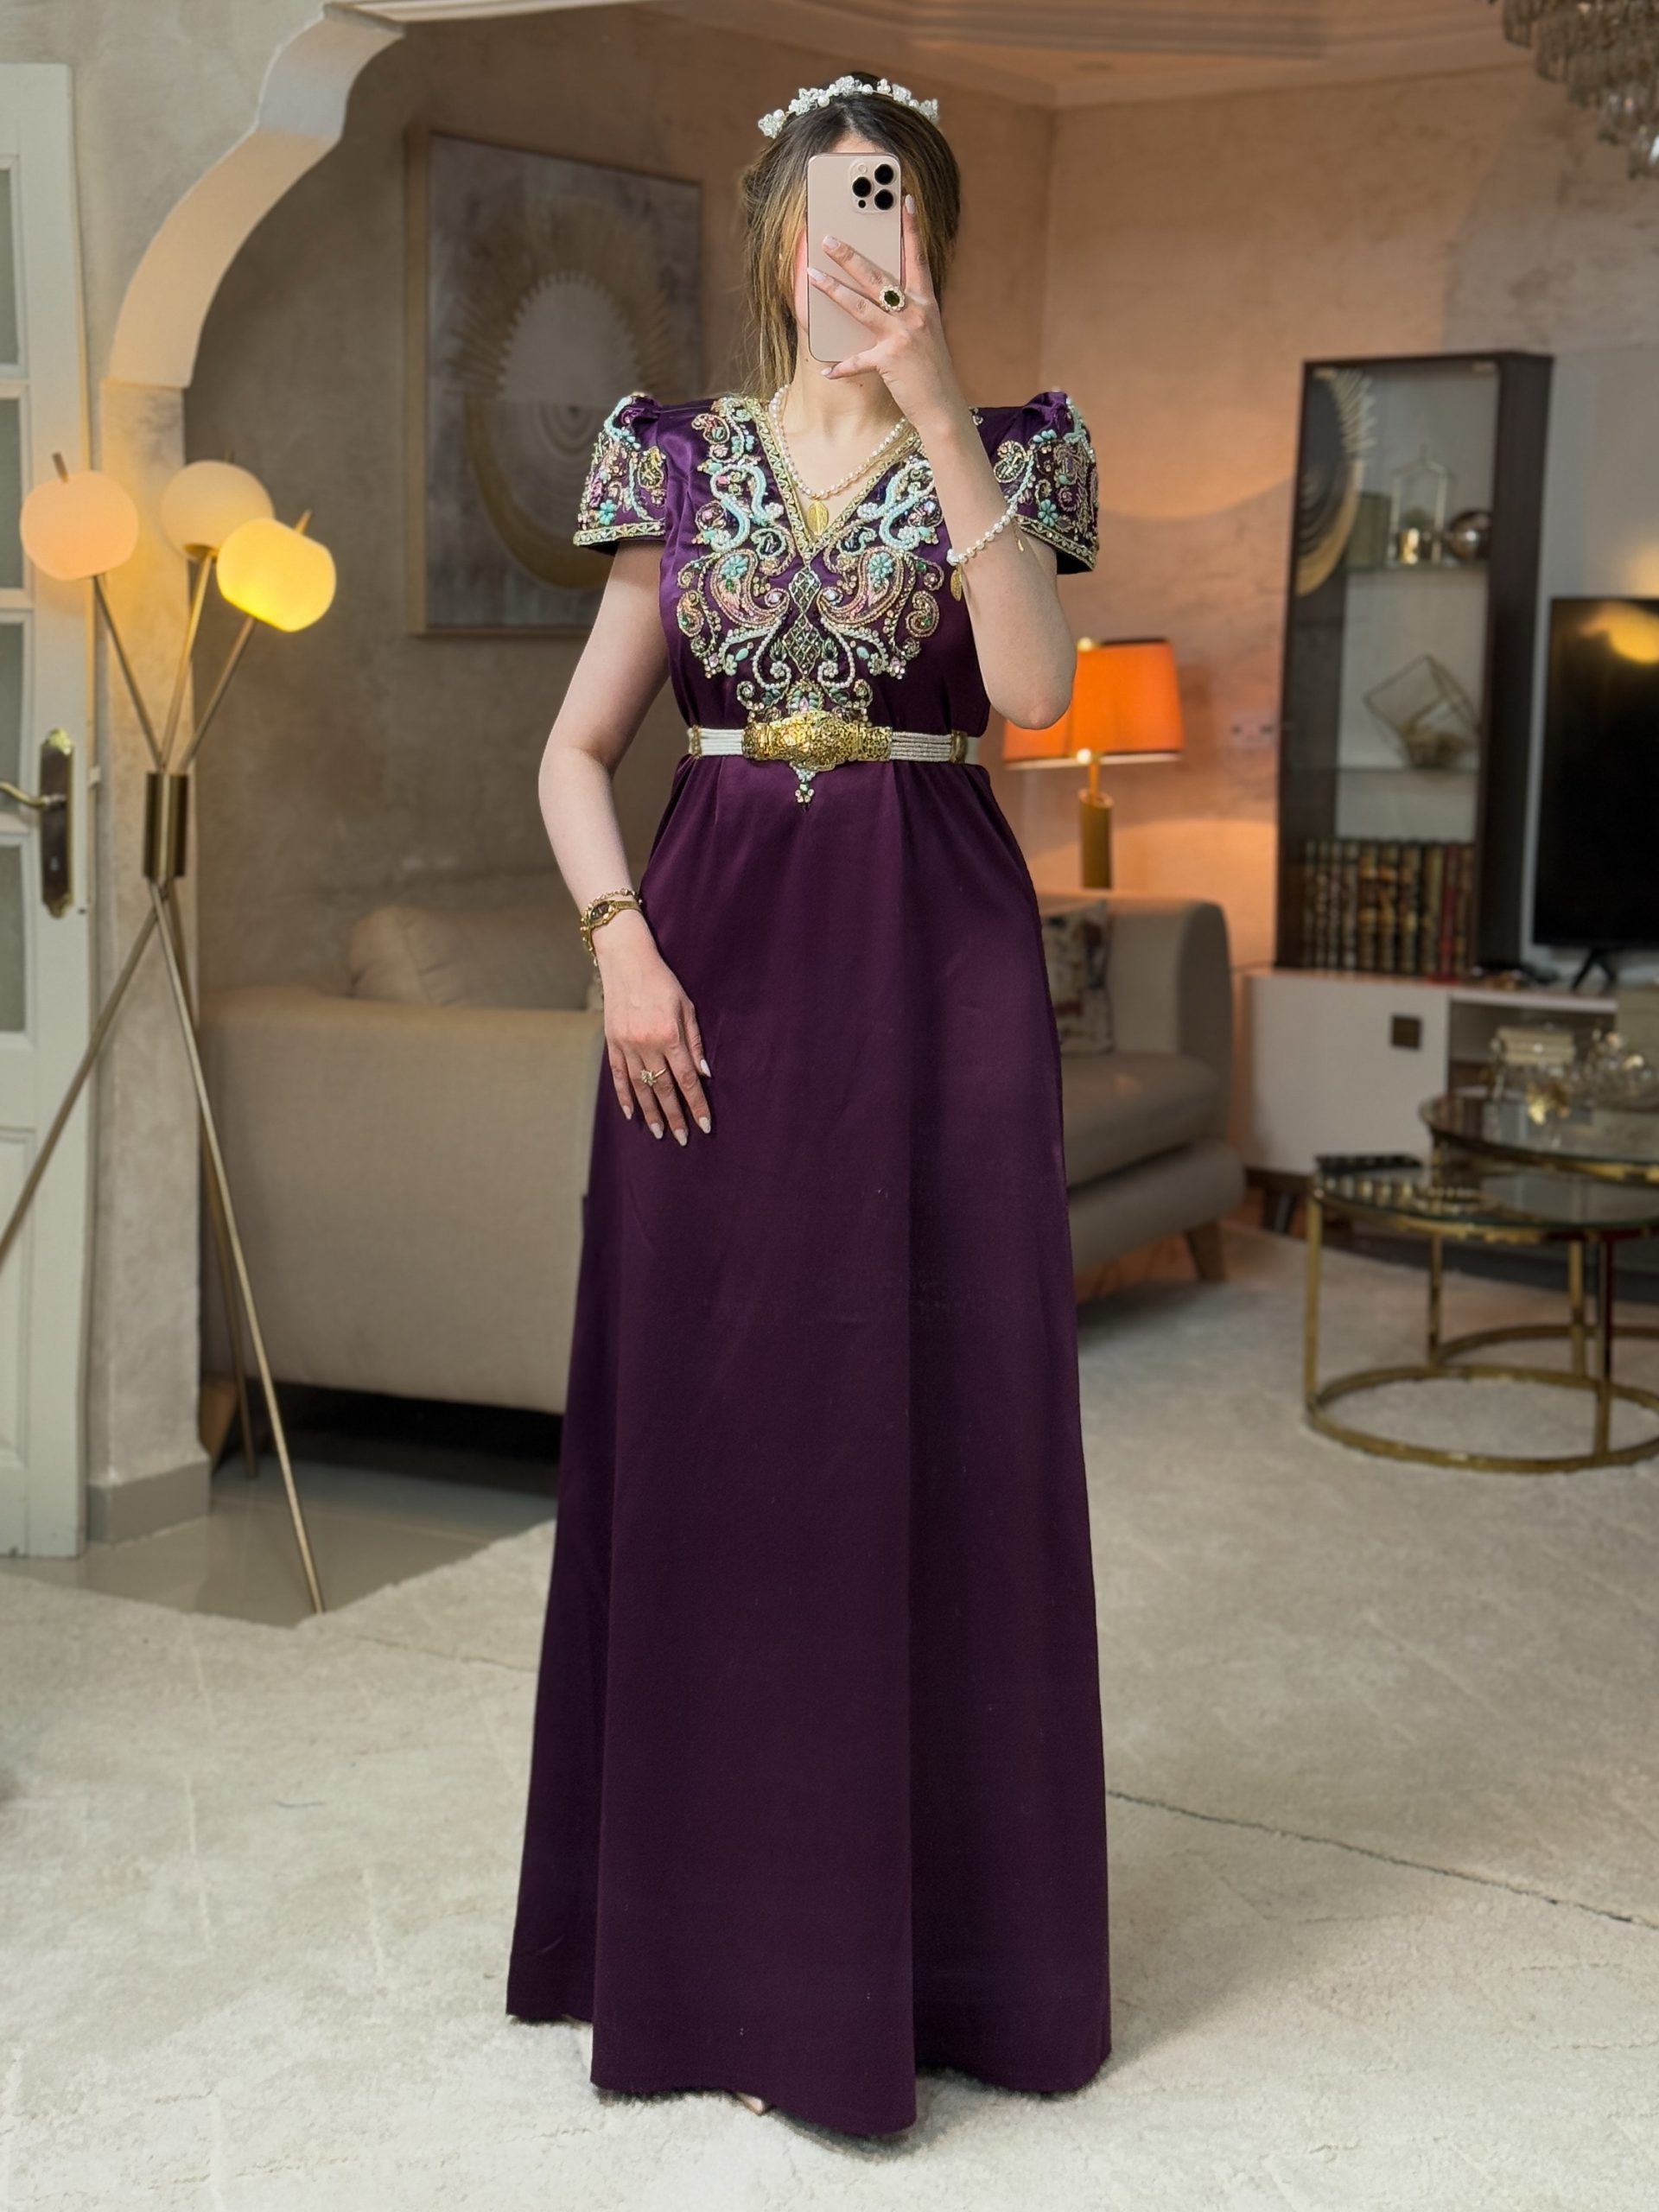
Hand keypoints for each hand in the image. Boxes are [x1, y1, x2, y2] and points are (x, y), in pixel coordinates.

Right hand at [593, 912, 711, 1142]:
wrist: (626, 960)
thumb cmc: (662, 981)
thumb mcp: (686, 1006)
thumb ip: (695, 1041)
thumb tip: (703, 1074)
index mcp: (670, 1035)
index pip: (686, 1080)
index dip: (697, 1104)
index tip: (705, 1124)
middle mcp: (647, 1044)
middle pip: (664, 1089)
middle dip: (675, 1116)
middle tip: (683, 1138)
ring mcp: (626, 1045)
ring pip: (640, 1087)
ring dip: (650, 1113)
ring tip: (659, 1133)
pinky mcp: (611, 1042)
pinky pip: (618, 1076)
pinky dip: (625, 1096)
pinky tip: (632, 1114)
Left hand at [806, 194, 967, 434]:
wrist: (943, 407)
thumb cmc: (931, 371)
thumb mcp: (925, 334)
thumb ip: (906, 313)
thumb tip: (878, 299)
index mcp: (925, 303)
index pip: (917, 257)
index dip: (911, 227)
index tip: (904, 199)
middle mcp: (916, 313)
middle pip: (878, 276)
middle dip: (851, 255)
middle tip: (828, 238)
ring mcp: (903, 335)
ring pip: (861, 305)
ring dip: (833, 290)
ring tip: (812, 274)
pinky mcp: (890, 359)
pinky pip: (858, 360)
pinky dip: (841, 366)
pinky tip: (827, 370)